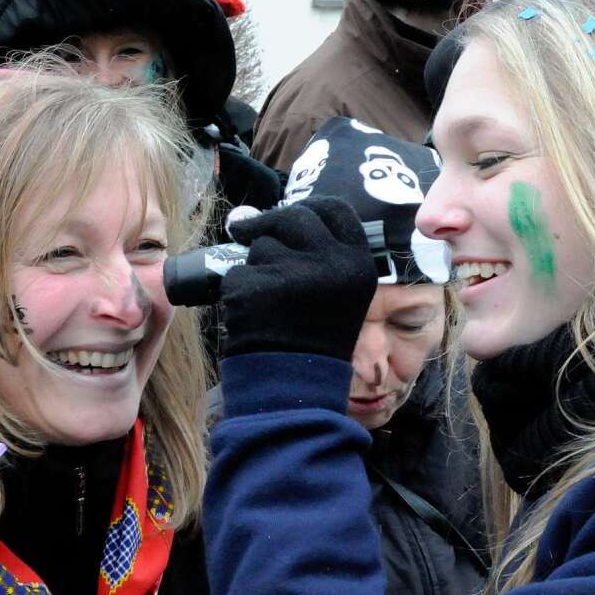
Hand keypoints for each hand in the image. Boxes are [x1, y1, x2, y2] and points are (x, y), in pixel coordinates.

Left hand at [221, 196, 376, 360]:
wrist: (294, 387)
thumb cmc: (314, 337)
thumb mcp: (338, 292)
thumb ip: (316, 252)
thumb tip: (251, 215)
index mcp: (358, 263)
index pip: (334, 209)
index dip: (310, 207)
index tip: (293, 214)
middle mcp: (331, 263)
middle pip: (293, 216)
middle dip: (268, 223)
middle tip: (247, 231)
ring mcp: (293, 274)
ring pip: (261, 245)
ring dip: (256, 265)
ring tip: (269, 301)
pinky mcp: (256, 287)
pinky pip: (237, 272)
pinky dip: (237, 290)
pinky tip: (252, 314)